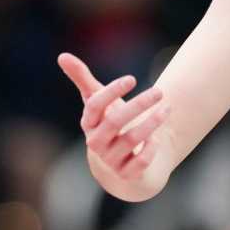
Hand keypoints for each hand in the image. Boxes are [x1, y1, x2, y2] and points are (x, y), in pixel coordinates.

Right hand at [59, 53, 169, 180]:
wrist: (120, 166)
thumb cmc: (110, 125)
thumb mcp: (98, 103)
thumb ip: (83, 80)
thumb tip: (62, 55)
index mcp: (89, 123)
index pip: (94, 106)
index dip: (111, 91)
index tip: (132, 78)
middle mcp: (96, 142)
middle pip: (115, 122)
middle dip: (138, 105)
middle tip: (159, 91)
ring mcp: (111, 160)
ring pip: (130, 140)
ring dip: (151, 123)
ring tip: (168, 108)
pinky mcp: (127, 174)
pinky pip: (140, 162)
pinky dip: (151, 148)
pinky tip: (158, 138)